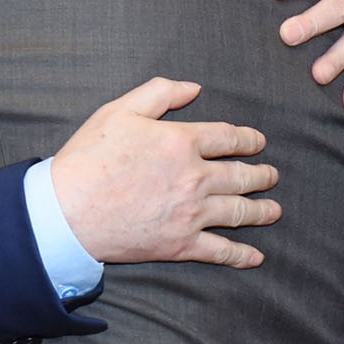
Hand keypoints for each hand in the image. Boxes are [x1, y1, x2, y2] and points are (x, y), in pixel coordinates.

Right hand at [50, 77, 278, 268]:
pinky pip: (220, 251)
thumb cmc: (90, 157)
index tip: (258, 142)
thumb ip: (160, 92)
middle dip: (262, 175)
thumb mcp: (119, 110)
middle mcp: (194, 178)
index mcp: (181, 142)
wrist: (68, 210)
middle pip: (241, 176)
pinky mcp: (180, 244)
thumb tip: (194, 87)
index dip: (249, 139)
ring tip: (274, 209)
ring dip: (262, 211)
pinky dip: (241, 255)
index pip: (229, 138)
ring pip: (239, 212)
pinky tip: (256, 256)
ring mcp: (191, 214)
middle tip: (272, 175)